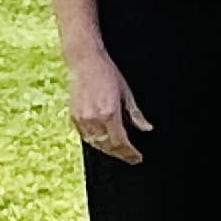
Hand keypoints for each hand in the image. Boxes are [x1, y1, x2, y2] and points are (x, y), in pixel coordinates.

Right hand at [66, 45, 153, 164]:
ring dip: (108, 151)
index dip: (130, 153)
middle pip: (108, 146)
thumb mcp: (126, 92)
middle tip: (131, 158)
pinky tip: (104, 143)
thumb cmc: (108, 74)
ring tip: (119, 153)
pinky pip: (85, 137)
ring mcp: (82, 119)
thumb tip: (147, 128)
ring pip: (96, 144)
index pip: (121, 142)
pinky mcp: (73, 117)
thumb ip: (135, 114)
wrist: (85, 62)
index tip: (137, 157)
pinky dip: (95, 143)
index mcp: (109, 113)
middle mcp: (94, 119)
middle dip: (120, 155)